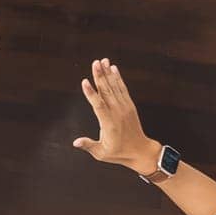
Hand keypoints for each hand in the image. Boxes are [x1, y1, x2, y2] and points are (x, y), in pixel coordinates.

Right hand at [73, 58, 161, 175]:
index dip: (91, 93)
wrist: (140, 150)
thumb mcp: (101, 153)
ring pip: (115, 87)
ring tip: (103, 61)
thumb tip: (75, 142)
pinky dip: (118, 78)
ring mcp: (125, 107)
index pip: (98, 105)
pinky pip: (123, 89)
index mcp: (109, 123)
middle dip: (100, 76)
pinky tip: (114, 69)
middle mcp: (118, 112)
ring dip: (108, 73)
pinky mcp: (129, 105)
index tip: (85, 81)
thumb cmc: (119, 153)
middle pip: (107, 91)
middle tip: (95, 62)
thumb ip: (88, 145)